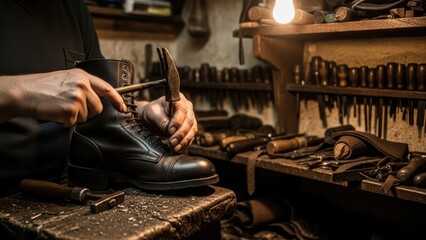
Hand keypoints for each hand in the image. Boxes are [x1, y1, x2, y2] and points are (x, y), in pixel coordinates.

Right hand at [0, 69, 125, 125]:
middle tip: (70, 107)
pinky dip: (64, 121)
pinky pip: (73, 122)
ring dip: (74, 116)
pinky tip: (55, 112)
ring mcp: (77, 98)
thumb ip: (83, 86)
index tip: (123, 108)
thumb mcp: (66, 79)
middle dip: (87, 112)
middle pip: (97, 108)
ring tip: (60, 107)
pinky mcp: (71, 110)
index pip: (107, 88)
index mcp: (83, 76)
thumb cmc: (42, 87)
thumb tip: (96, 99)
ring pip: (86, 116)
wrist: (24, 92)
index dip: (117, 100)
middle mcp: (82, 85)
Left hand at [137, 93, 196, 151]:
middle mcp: (187, 107)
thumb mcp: (153, 113)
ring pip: (192, 129)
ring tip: (175, 147)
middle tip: (172, 142)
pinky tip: (179, 148)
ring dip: (184, 140)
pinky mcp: (190, 128)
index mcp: (178, 99)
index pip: (182, 109)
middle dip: (180, 133)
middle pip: (189, 121)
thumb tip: (169, 130)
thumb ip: (161, 120)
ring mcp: (190, 117)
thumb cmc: (152, 111)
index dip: (177, 121)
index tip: (170, 130)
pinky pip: (191, 136)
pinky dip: (186, 143)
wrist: (152, 118)